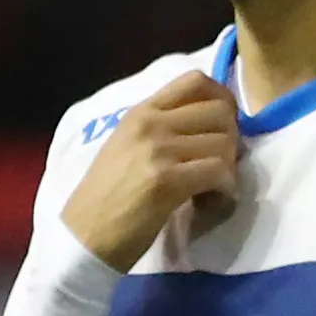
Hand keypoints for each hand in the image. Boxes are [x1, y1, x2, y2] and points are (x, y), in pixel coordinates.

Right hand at [57, 66, 241, 269]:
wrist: (83, 236)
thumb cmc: (105, 198)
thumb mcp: (127, 146)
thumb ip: (161, 129)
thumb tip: (208, 126)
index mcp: (141, 112)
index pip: (196, 80)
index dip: (223, 100)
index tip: (222, 128)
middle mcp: (151, 123)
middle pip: (221, 110)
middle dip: (232, 139)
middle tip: (220, 165)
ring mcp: (158, 150)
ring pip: (225, 142)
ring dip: (228, 170)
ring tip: (212, 189)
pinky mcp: (166, 181)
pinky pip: (219, 172)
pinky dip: (225, 190)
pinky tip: (210, 202)